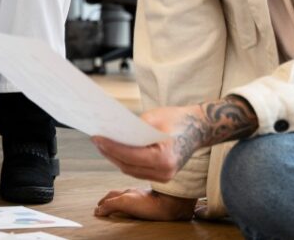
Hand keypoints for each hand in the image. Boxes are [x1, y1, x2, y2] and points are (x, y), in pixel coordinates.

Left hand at [92, 97, 256, 183]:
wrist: (199, 129)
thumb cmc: (178, 120)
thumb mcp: (154, 117)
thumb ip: (134, 128)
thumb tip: (111, 131)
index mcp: (164, 158)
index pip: (130, 156)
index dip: (111, 147)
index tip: (96, 138)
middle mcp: (165, 172)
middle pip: (127, 165)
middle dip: (109, 152)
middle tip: (95, 138)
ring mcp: (164, 176)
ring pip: (130, 170)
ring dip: (114, 157)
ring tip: (100, 143)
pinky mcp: (161, 176)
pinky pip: (136, 170)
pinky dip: (123, 160)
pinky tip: (112, 149)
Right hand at [95, 187, 197, 220]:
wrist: (171, 204)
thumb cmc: (150, 203)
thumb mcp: (125, 203)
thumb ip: (110, 205)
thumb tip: (98, 210)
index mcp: (125, 192)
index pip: (110, 196)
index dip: (102, 202)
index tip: (97, 208)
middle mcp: (134, 193)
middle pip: (118, 195)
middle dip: (109, 199)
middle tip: (104, 206)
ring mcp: (143, 196)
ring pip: (128, 197)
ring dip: (121, 201)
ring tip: (118, 207)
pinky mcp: (152, 202)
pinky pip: (138, 202)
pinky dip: (132, 204)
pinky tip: (135, 208)